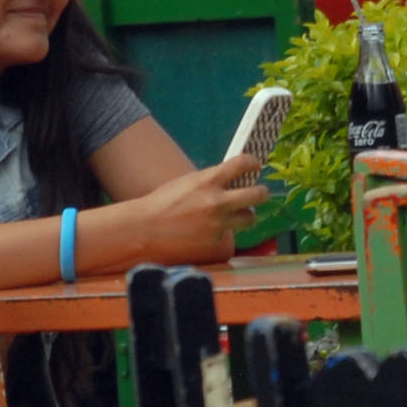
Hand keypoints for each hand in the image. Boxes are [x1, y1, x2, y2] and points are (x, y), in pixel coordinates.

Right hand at [127, 156, 269, 264]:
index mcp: (208, 181)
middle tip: (259, 193)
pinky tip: (209, 231)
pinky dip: (223, 232)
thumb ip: (210, 182)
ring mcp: (218, 224)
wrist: (144, 230)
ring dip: (245, 215)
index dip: (253, 162)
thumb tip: (232, 181)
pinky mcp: (215, 243)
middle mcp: (217, 202)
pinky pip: (229, 235)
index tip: (255, 165)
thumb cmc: (161, 204)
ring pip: (249, 218)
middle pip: (258, 195)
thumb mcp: (187, 183)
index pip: (242, 164)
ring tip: (237, 215)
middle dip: (261, 193)